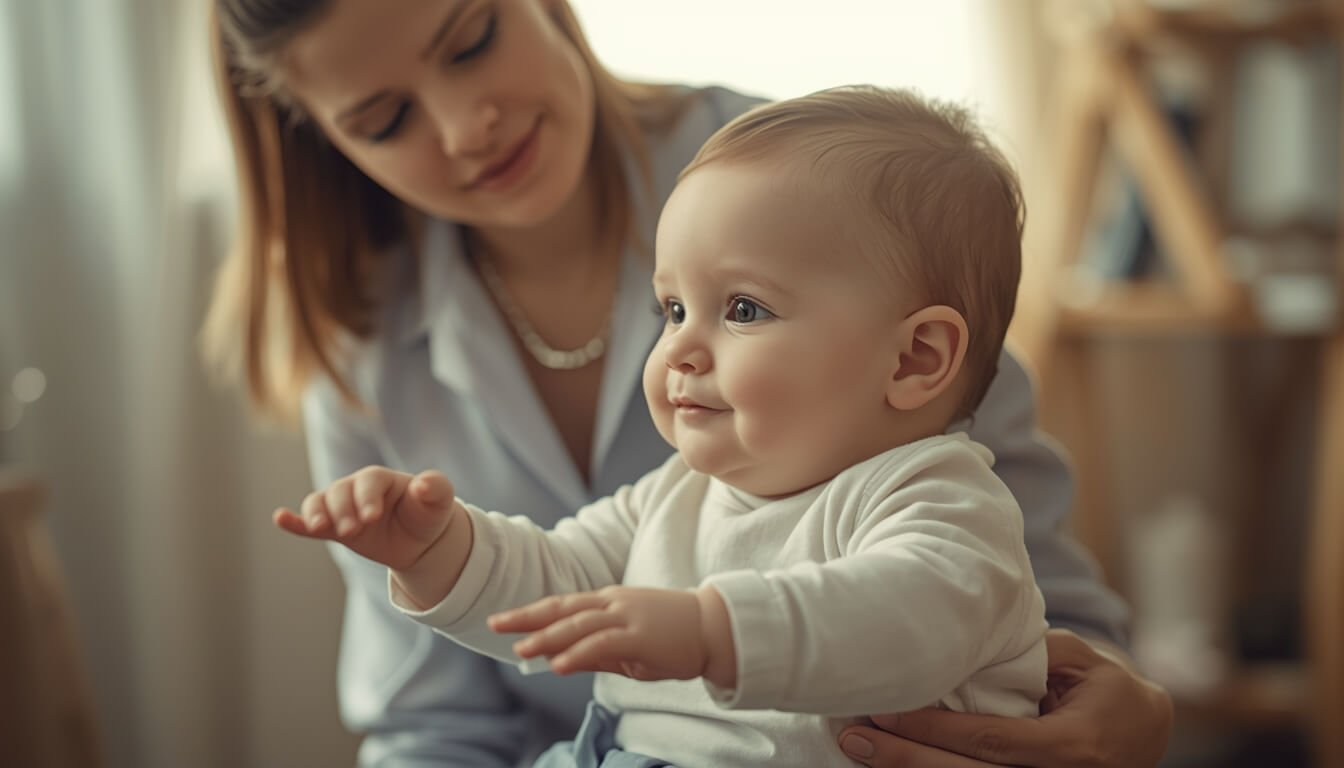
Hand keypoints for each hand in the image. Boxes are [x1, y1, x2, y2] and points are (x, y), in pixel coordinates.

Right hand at [273, 466, 456, 572]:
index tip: (372, 516)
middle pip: (339, 492)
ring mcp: (342, 508)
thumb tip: (424, 483)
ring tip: (320, 528)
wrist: (420, 538)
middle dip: (342, 510)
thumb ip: (435, 488)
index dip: (367, 497)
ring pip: (319, 503)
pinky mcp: (334, 529)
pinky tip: (280, 519)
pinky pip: (308, 523)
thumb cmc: (428, 513)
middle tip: (353, 530)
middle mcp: (356, 489)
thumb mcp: (439, 501)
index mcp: (380, 478)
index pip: (368, 482)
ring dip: (316, 515)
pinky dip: (294, 522)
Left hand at [489, 586, 732, 683]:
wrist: (715, 628)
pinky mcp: (640, 635)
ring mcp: (626, 616)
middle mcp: (613, 603)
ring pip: (578, 624)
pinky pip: (602, 643)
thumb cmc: (672, 637)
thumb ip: (595, 652)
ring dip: (547, 637)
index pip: (563, 606)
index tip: (504, 620)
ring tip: (521, 650)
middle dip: (527, 616)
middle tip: (495, 624)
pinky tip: (558, 664)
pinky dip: (578, 652)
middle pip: (562, 608)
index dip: (532, 612)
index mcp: (609, 602)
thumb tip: (560, 661)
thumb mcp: (627, 647)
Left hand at [836, 629, 1173, 766]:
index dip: (934, 729)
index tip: (886, 709)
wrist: (1145, 731)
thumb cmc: (1106, 688)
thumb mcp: (1078, 660)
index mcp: (1072, 746)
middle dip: (906, 759)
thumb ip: (1026, 654)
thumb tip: (962, 642)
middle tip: (854, 736)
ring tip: (859, 750)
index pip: (991, 740)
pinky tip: (894, 762)